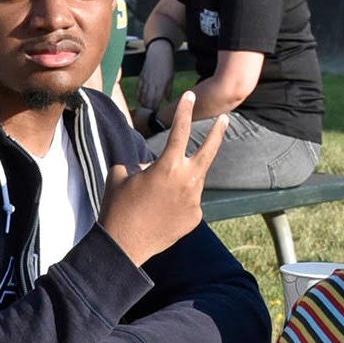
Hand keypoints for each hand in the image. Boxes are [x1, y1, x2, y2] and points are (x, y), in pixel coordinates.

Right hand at [99, 90, 229, 266]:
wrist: (124, 246)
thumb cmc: (118, 209)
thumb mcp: (120, 178)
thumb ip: (137, 165)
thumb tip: (148, 166)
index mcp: (168, 167)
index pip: (180, 131)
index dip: (184, 111)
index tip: (189, 95)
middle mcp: (187, 181)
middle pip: (209, 151)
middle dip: (217, 132)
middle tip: (225, 119)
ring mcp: (194, 201)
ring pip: (194, 180)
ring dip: (182, 179)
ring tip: (160, 193)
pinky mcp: (195, 218)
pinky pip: (190, 202)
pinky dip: (178, 202)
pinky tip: (161, 213)